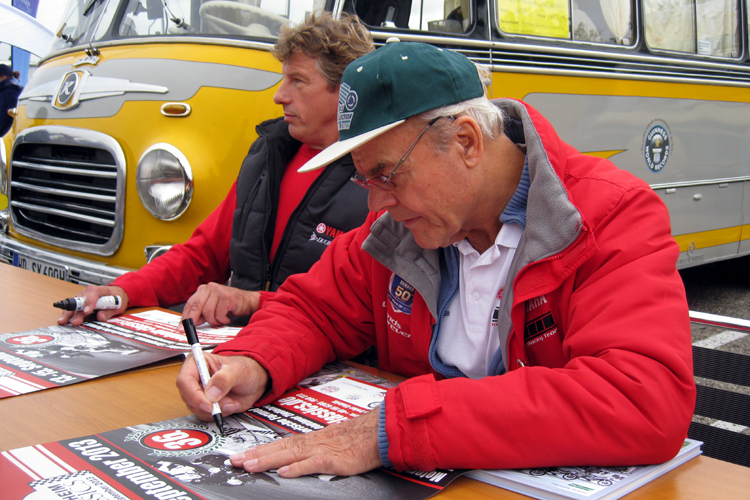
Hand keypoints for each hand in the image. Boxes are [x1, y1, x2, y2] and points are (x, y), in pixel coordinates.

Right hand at [57, 285, 128, 325]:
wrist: (116, 294)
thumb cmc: (116, 298)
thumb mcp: (118, 305)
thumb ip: (109, 311)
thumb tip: (100, 317)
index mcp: (101, 290)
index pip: (94, 293)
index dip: (89, 302)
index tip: (87, 311)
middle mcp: (89, 292)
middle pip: (81, 300)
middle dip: (76, 311)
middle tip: (74, 321)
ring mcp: (83, 296)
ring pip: (74, 304)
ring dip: (68, 313)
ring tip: (63, 321)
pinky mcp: (80, 302)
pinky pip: (73, 307)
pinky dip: (69, 313)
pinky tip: (64, 319)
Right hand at [176, 353, 268, 419]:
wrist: (255, 382)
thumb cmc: (246, 370)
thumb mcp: (239, 370)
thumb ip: (225, 378)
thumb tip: (211, 393)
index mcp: (198, 362)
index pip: (185, 380)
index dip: (193, 394)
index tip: (208, 404)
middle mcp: (195, 378)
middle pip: (188, 397)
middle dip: (209, 405)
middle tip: (227, 403)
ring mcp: (199, 392)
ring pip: (197, 409)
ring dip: (217, 410)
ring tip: (232, 401)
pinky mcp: (205, 404)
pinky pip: (205, 415)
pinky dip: (219, 414)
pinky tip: (230, 404)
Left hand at [181, 283, 259, 326]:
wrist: (247, 301)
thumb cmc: (229, 305)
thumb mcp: (212, 308)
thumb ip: (201, 313)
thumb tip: (190, 323)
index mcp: (203, 290)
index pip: (190, 303)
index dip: (185, 317)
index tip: (181, 327)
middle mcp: (209, 288)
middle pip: (196, 306)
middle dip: (194, 320)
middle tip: (193, 330)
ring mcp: (218, 291)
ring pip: (208, 312)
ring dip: (214, 321)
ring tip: (220, 320)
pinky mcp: (227, 296)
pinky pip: (219, 313)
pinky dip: (223, 319)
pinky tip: (227, 318)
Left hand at [229, 408, 381, 477]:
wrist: (379, 431)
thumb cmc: (359, 437)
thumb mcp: (332, 442)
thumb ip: (313, 451)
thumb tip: (294, 460)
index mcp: (312, 439)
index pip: (280, 444)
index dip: (260, 450)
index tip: (242, 456)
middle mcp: (313, 442)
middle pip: (279, 448)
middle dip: (256, 455)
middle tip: (235, 462)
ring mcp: (322, 449)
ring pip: (290, 454)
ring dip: (268, 460)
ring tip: (250, 465)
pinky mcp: (335, 459)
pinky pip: (313, 463)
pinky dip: (298, 467)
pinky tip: (285, 472)